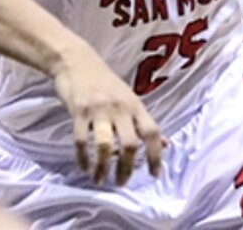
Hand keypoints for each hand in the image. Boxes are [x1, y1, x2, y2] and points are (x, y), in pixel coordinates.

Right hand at [51, 47, 163, 186]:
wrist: (76, 60)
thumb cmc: (105, 82)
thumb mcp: (130, 99)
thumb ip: (144, 122)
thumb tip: (165, 143)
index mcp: (135, 106)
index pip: (152, 133)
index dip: (156, 155)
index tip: (154, 175)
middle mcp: (120, 108)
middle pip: (129, 144)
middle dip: (126, 168)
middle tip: (122, 183)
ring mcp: (99, 110)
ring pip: (105, 146)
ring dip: (103, 168)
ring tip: (100, 180)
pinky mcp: (79, 111)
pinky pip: (82, 140)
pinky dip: (83, 158)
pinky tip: (84, 167)